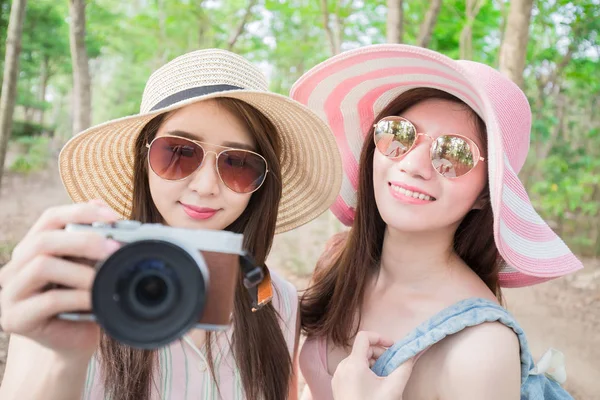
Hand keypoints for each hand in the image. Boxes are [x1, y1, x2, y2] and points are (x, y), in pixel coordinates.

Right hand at [0, 200, 120, 360]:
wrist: (73, 342)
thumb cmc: (84, 301)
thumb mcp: (91, 267)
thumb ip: (94, 241)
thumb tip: (108, 211)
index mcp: (33, 248)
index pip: (50, 217)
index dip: (81, 211)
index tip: (114, 217)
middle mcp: (15, 267)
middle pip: (44, 240)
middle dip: (84, 241)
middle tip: (114, 249)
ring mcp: (10, 293)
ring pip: (41, 267)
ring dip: (81, 271)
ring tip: (105, 279)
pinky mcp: (15, 318)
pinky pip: (47, 301)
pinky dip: (78, 297)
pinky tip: (96, 300)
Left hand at [331, 331, 413, 399]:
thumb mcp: (393, 388)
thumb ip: (404, 367)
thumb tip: (412, 353)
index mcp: (353, 364)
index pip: (364, 337)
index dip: (380, 337)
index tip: (392, 346)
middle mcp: (342, 367)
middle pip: (362, 350)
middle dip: (379, 355)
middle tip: (392, 367)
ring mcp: (338, 376)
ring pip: (357, 360)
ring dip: (372, 364)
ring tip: (383, 379)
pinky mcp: (337, 385)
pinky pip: (351, 370)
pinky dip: (363, 372)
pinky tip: (373, 386)